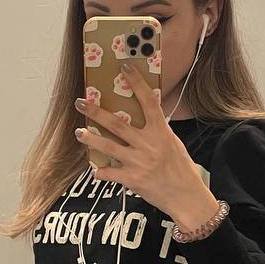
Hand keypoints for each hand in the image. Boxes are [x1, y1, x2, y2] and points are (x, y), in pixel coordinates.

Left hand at [74, 62, 220, 230]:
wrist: (185, 196)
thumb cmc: (180, 168)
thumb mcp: (173, 143)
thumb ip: (157, 130)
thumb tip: (143, 115)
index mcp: (161, 132)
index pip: (149, 101)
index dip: (137, 83)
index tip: (124, 67)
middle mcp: (148, 145)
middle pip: (117, 124)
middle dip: (96, 112)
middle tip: (80, 102)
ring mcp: (138, 163)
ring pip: (108, 147)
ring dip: (91, 139)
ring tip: (78, 132)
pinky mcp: (132, 180)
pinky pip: (110, 173)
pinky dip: (100, 172)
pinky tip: (95, 170)